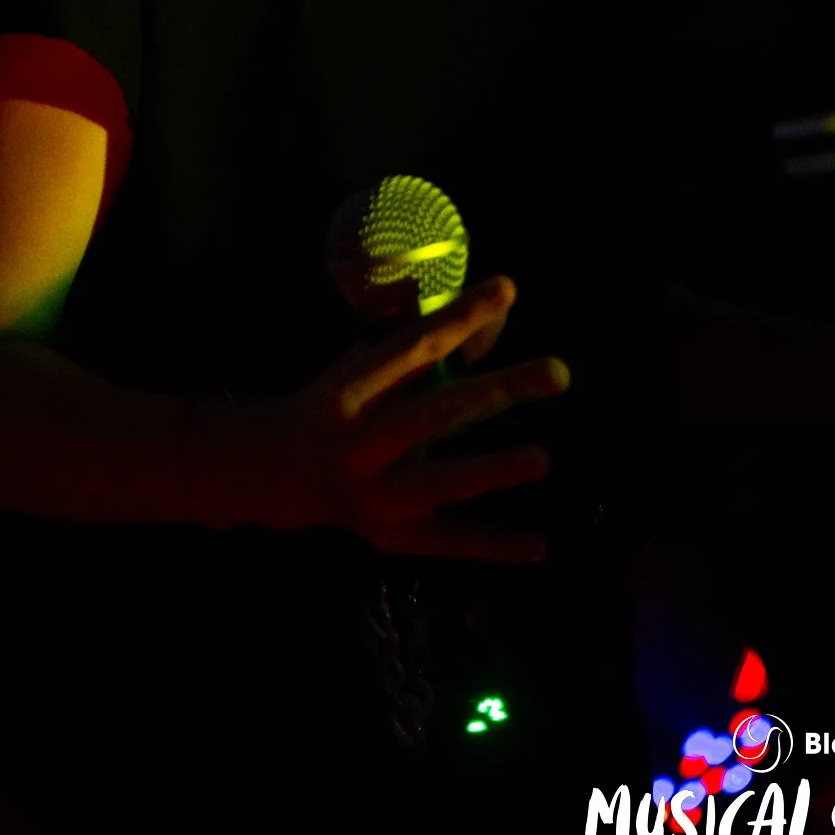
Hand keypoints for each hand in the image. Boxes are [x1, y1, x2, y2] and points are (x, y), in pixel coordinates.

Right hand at [196, 277, 568, 558]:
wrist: (277, 471)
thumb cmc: (339, 402)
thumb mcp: (364, 363)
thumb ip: (424, 339)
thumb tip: (497, 305)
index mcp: (349, 389)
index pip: (411, 348)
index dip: (459, 318)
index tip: (506, 289)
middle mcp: (358, 443)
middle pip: (434, 413)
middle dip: (497, 392)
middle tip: (557, 373)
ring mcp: (373, 496)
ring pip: (438, 481)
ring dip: (491, 470)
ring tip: (543, 458)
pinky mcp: (391, 537)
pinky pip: (448, 543)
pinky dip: (493, 545)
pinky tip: (540, 545)